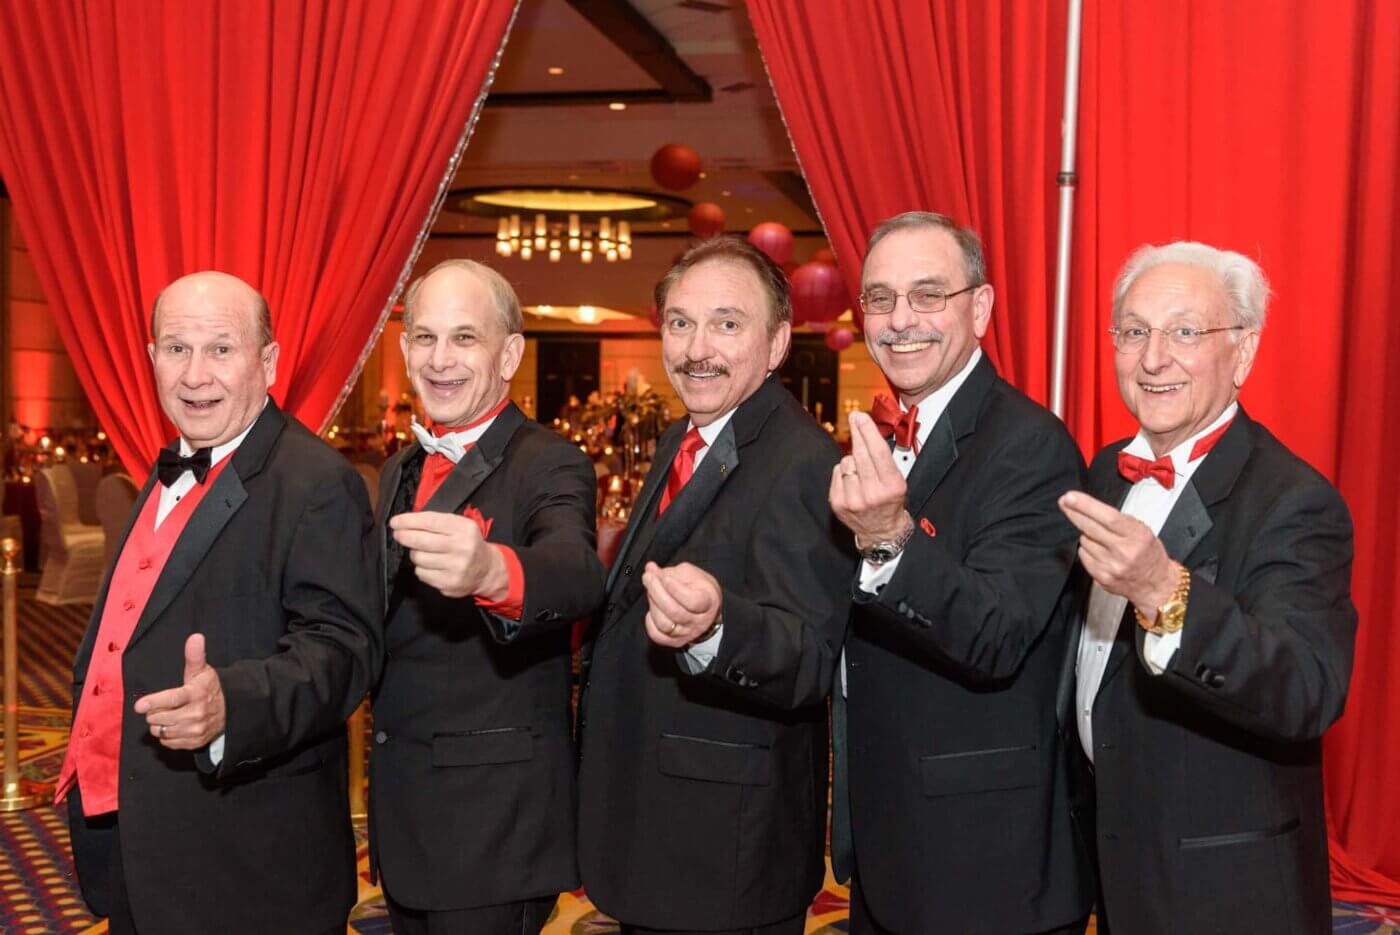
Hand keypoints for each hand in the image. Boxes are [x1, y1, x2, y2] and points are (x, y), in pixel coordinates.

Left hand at [133, 633, 224, 749]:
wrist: (231, 710)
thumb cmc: (210, 688)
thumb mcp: (202, 671)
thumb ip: (194, 655)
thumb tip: (195, 637)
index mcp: (195, 695)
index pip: (171, 699)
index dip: (153, 702)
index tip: (139, 706)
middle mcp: (195, 714)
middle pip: (158, 718)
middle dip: (155, 711)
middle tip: (164, 705)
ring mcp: (194, 730)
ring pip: (160, 731)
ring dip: (159, 724)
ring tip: (169, 715)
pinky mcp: (193, 743)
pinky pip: (167, 742)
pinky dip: (167, 735)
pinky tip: (175, 726)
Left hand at [389, 511, 507, 599]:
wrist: (487, 570)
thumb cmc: (469, 544)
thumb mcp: (461, 526)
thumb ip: (438, 522)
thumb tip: (407, 523)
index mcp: (464, 529)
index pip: (430, 522)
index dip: (408, 521)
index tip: (395, 522)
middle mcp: (461, 548)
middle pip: (421, 541)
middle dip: (404, 536)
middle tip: (398, 534)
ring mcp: (455, 568)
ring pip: (419, 558)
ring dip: (414, 553)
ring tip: (421, 551)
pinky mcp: (449, 584)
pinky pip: (422, 573)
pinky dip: (421, 568)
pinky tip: (430, 564)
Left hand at [641, 562, 721, 648]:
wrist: (706, 609)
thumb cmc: (699, 589)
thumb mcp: (692, 574)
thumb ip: (671, 571)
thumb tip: (650, 569)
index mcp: (708, 602)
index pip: (693, 601)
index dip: (676, 589)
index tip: (665, 577)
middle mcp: (700, 621)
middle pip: (675, 612)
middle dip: (657, 592)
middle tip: (648, 577)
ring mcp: (688, 633)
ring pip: (664, 624)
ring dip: (652, 605)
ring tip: (650, 590)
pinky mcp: (676, 641)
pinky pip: (658, 636)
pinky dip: (650, 623)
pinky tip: (652, 610)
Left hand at [830, 411, 909, 545]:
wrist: (882, 533)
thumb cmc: (890, 502)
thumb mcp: (898, 481)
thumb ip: (884, 459)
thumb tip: (866, 430)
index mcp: (892, 486)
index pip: (878, 452)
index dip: (868, 431)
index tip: (861, 417)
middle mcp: (872, 493)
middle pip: (860, 453)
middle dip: (858, 432)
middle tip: (856, 418)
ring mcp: (853, 499)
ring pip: (846, 461)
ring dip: (853, 460)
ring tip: (862, 471)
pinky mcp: (838, 503)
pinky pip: (837, 472)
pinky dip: (843, 472)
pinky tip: (852, 480)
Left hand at [1059, 491, 1178, 616]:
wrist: (1155, 584)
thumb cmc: (1149, 554)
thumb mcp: (1142, 530)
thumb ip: (1118, 519)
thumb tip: (1088, 507)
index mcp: (1137, 536)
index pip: (1108, 517)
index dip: (1086, 506)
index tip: (1071, 497)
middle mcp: (1124, 552)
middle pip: (1090, 527)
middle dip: (1074, 512)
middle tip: (1066, 502)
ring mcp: (1111, 566)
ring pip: (1084, 540)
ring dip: (1087, 535)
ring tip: (1103, 539)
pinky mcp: (1101, 577)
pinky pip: (1083, 555)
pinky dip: (1087, 550)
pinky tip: (1099, 551)